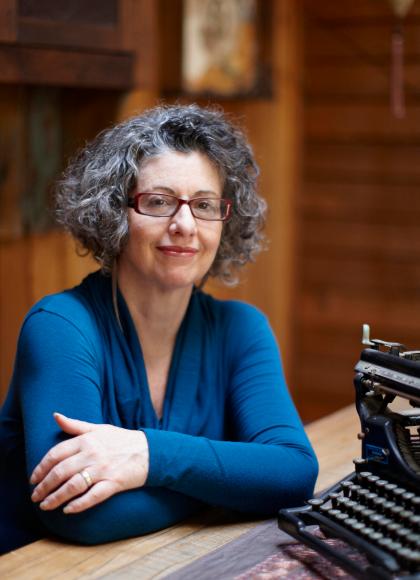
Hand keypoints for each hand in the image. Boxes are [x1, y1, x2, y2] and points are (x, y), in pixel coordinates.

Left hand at [30, 413, 148, 513]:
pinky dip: (78, 505)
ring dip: (56, 498)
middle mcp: (93, 454)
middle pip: (61, 472)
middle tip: (35, 496)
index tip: (33, 478)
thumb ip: (75, 425)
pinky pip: (92, 496)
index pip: (56, 454)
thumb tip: (55, 415)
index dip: (41, 467)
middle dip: (44, 486)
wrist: (150, 451)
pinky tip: (67, 510)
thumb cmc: (121, 440)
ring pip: (73, 486)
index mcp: (87, 440)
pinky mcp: (113, 483)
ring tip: (45, 505)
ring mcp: (103, 469)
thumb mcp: (99, 428)